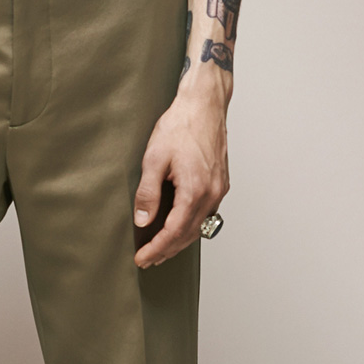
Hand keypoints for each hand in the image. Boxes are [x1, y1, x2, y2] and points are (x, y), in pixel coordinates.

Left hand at [133, 71, 230, 267]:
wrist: (205, 105)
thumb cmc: (181, 125)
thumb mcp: (154, 158)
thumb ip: (148, 192)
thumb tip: (143, 220)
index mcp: (195, 190)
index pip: (173, 232)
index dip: (156, 249)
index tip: (142, 258)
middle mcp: (211, 194)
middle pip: (188, 235)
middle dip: (167, 250)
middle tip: (149, 259)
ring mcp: (219, 189)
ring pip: (199, 226)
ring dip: (179, 240)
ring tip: (162, 248)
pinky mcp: (221, 183)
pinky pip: (206, 213)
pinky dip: (191, 225)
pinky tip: (180, 225)